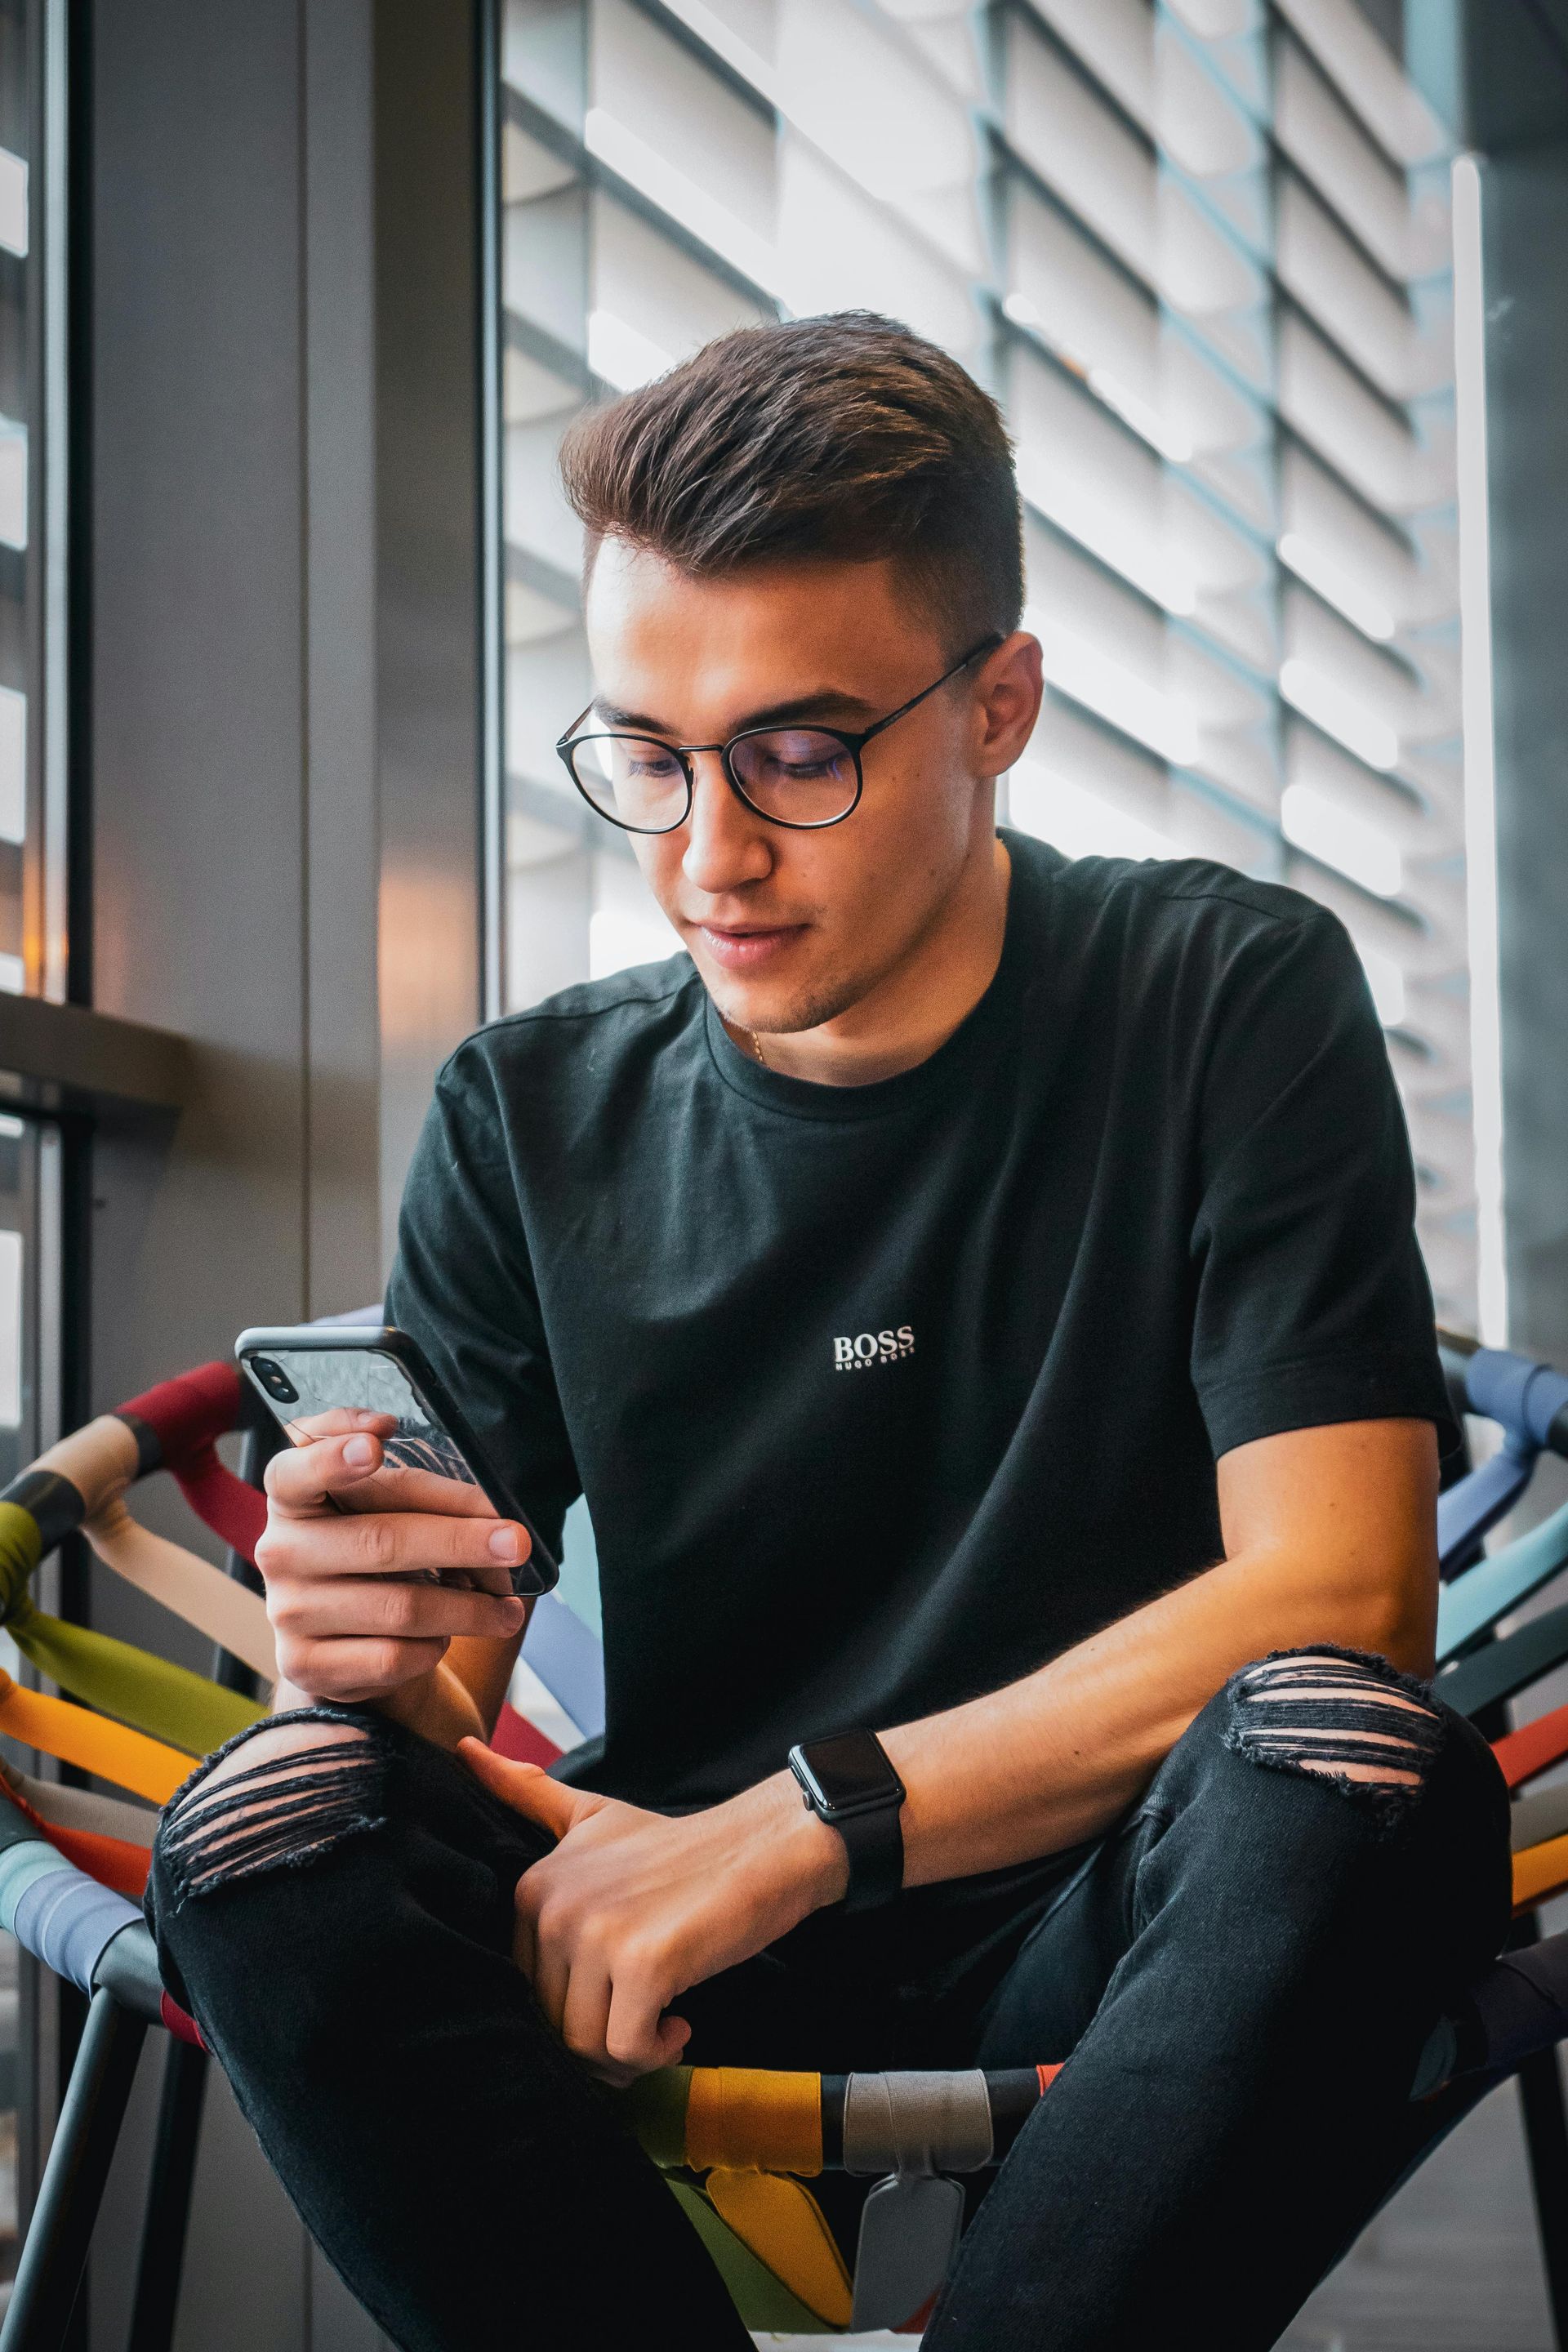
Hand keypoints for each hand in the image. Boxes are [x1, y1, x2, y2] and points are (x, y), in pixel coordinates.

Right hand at [255, 1410, 529, 1705]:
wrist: (337, 1636)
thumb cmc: (371, 1548)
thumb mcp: (381, 1504)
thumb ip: (413, 1484)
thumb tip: (447, 1476)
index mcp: (293, 1497)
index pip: (296, 1470)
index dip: (333, 1456)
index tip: (376, 1444)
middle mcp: (281, 1552)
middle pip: (382, 1541)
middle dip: (461, 1540)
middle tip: (515, 1543)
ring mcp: (289, 1613)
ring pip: (400, 1607)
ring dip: (469, 1607)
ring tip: (509, 1607)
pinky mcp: (307, 1665)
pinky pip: (392, 1657)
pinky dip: (434, 1647)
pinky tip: (447, 1637)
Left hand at [460, 1743, 848, 2082]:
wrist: (761, 1846)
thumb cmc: (679, 1847)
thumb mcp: (593, 1815)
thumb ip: (528, 1794)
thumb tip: (462, 1748)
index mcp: (535, 1886)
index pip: (528, 1990)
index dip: (574, 2005)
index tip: (618, 1989)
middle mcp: (554, 1907)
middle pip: (556, 2022)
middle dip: (601, 2037)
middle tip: (647, 2015)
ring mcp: (596, 1934)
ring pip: (587, 2044)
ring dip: (629, 2054)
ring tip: (663, 2018)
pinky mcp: (642, 1964)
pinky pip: (627, 2049)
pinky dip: (656, 2052)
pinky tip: (681, 2022)